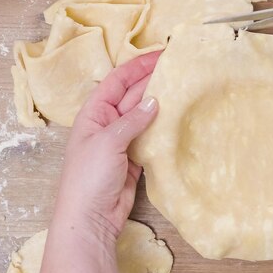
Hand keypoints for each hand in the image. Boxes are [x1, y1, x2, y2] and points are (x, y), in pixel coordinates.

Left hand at [38, 52, 159, 272]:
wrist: (90, 218)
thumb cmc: (88, 177)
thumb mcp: (108, 142)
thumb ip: (132, 120)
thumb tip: (155, 100)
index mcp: (94, 113)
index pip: (117, 80)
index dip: (138, 65)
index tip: (161, 54)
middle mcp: (108, 123)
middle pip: (133, 95)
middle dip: (153, 80)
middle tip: (179, 68)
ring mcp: (122, 141)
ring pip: (144, 115)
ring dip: (160, 103)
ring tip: (183, 88)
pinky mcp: (135, 158)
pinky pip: (150, 136)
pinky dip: (162, 127)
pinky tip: (177, 118)